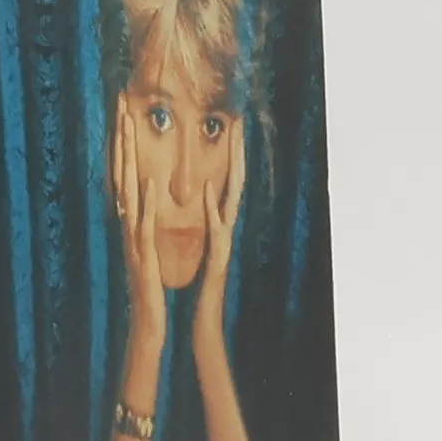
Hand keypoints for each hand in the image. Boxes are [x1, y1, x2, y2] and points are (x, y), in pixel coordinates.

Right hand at [112, 102, 165, 360]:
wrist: (148, 317)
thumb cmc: (149, 283)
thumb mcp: (146, 246)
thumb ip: (143, 222)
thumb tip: (141, 201)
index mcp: (132, 220)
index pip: (127, 175)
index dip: (125, 146)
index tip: (125, 116)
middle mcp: (128, 223)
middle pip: (122, 174)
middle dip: (122, 140)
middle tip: (121, 107)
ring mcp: (132, 235)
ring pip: (128, 191)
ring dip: (128, 161)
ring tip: (129, 132)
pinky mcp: (142, 250)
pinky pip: (143, 221)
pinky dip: (144, 201)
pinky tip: (147, 181)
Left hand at [194, 120, 245, 350]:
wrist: (205, 319)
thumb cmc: (202, 285)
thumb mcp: (203, 248)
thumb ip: (207, 224)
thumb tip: (206, 200)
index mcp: (220, 224)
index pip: (226, 182)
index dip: (230, 155)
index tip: (230, 127)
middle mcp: (227, 227)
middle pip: (237, 181)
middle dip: (238, 151)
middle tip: (239, 121)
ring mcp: (226, 239)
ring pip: (233, 197)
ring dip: (234, 168)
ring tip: (235, 141)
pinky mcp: (218, 253)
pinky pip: (216, 225)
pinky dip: (213, 206)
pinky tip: (210, 187)